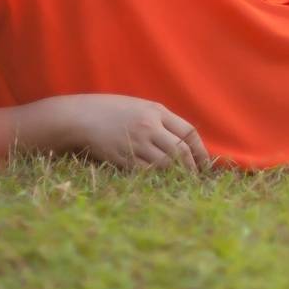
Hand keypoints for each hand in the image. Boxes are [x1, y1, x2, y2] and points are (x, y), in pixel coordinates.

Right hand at [72, 94, 212, 173]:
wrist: (83, 116)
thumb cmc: (114, 110)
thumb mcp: (142, 107)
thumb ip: (163, 121)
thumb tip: (186, 142)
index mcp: (156, 112)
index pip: (188, 132)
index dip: (201, 150)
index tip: (205, 163)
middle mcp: (148, 127)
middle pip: (180, 151)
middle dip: (193, 167)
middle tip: (197, 177)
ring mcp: (135, 143)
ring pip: (165, 164)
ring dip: (177, 175)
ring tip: (183, 181)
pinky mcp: (123, 158)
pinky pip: (146, 172)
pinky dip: (157, 177)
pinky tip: (161, 181)